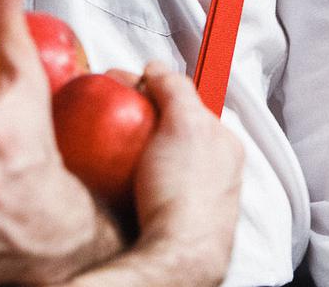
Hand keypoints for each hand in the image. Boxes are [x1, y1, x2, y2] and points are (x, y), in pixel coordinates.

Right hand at [68, 64, 244, 285]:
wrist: (175, 259)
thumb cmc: (184, 193)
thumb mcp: (185, 124)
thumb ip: (176, 89)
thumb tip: (157, 69)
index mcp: (225, 144)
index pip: (191, 99)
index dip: (158, 85)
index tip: (129, 83)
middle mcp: (213, 169)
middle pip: (171, 126)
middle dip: (141, 114)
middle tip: (111, 109)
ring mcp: (191, 194)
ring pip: (157, 155)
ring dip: (131, 144)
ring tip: (103, 140)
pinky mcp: (167, 215)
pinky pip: (144, 183)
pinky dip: (126, 173)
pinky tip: (107, 174)